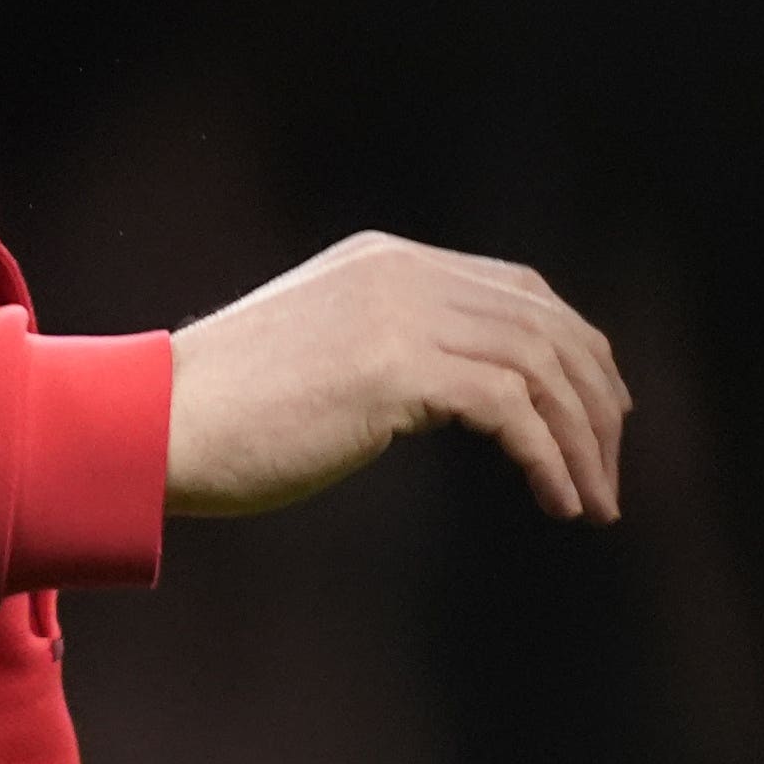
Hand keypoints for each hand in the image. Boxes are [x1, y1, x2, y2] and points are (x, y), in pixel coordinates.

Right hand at [165, 233, 629, 522]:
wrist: (153, 423)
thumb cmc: (224, 412)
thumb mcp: (322, 354)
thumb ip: (388, 349)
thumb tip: (453, 392)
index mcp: (388, 261)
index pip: (520, 290)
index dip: (574, 348)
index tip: (599, 414)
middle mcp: (403, 273)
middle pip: (546, 323)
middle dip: (595, 399)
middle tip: (611, 467)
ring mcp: (399, 314)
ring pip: (540, 365)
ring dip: (582, 440)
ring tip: (594, 500)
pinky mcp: (393, 368)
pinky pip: (510, 408)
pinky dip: (548, 458)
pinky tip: (559, 502)